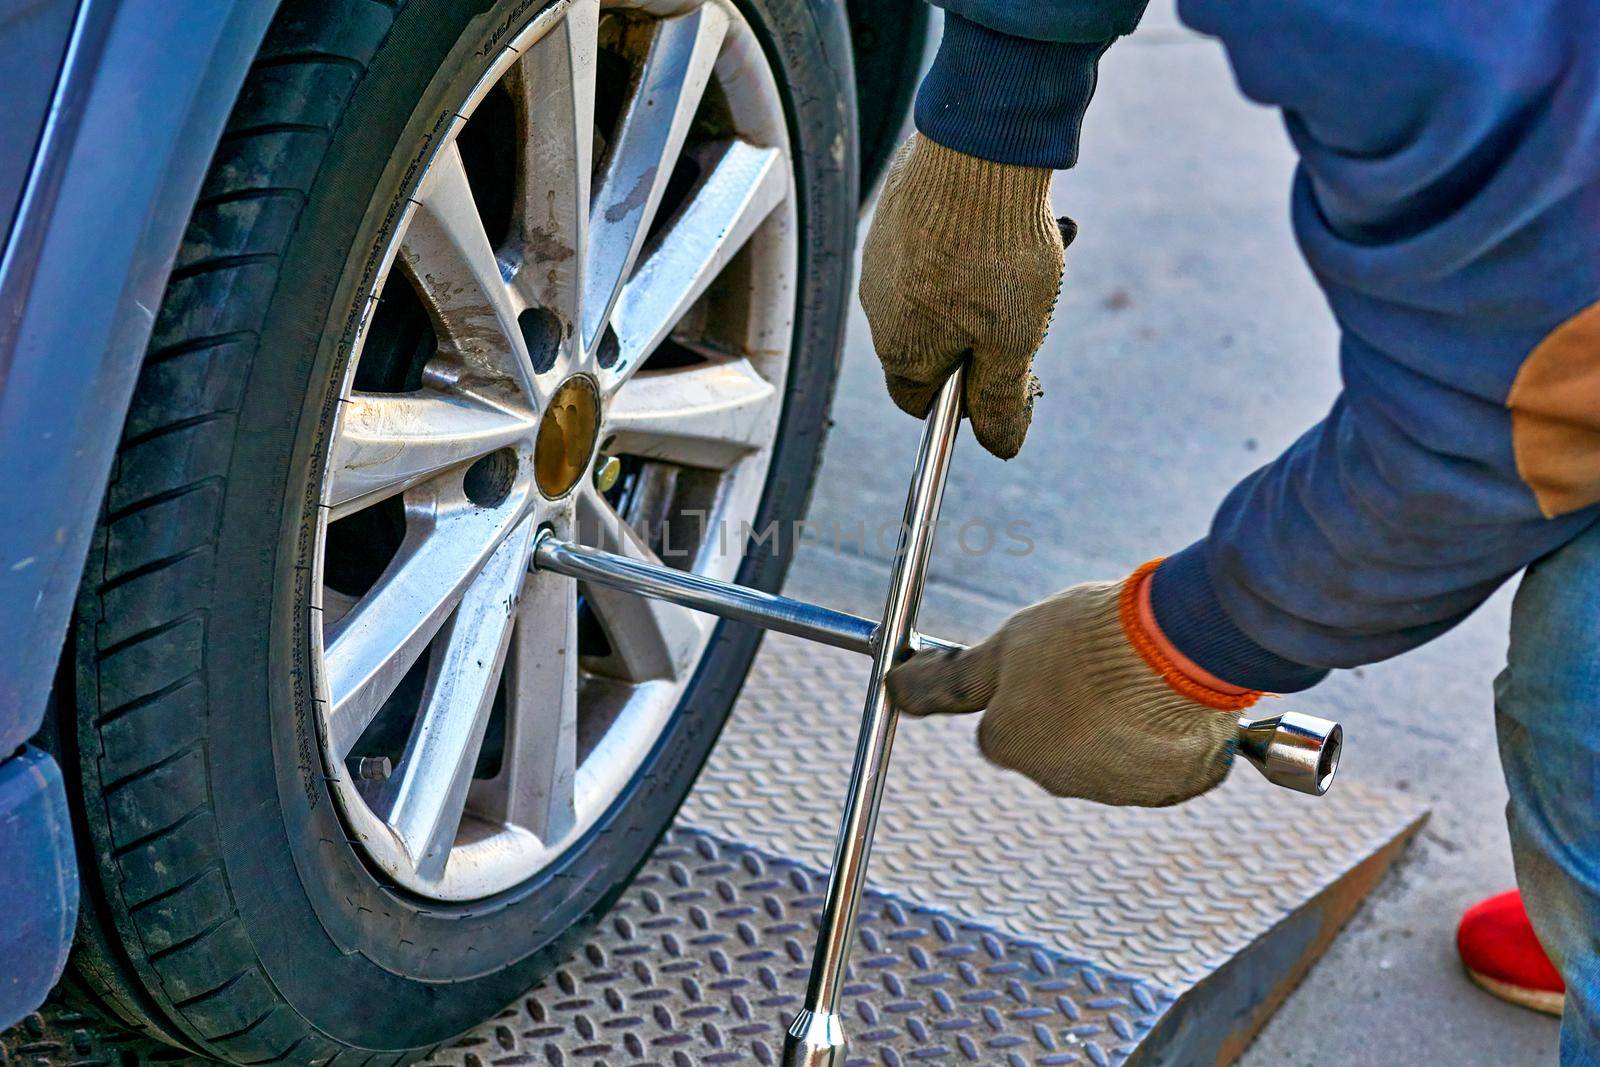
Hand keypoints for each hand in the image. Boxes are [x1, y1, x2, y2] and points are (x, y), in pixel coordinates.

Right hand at [859, 133, 1071, 458]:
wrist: (980, 145)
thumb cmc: (997, 250)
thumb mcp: (1014, 340)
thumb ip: (1002, 399)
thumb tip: (1001, 446)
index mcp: (899, 347)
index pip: (919, 402)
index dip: (964, 402)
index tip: (1008, 381)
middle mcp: (878, 304)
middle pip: (931, 345)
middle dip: (982, 337)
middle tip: (1027, 313)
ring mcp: (884, 254)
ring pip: (936, 291)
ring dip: (981, 287)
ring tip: (1024, 256)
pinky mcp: (898, 210)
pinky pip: (935, 245)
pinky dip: (969, 244)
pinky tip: (1003, 221)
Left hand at [886, 569, 1249, 806]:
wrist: (1174, 649)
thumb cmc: (1084, 637)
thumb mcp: (1008, 644)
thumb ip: (956, 677)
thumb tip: (895, 685)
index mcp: (1008, 744)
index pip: (1003, 724)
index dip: (1028, 687)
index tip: (1055, 662)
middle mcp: (1055, 779)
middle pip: (1057, 741)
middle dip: (1075, 709)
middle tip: (1101, 662)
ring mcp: (1115, 788)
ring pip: (1112, 753)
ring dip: (1122, 722)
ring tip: (1142, 674)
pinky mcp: (1169, 788)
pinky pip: (1163, 763)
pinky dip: (1167, 736)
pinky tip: (1172, 698)